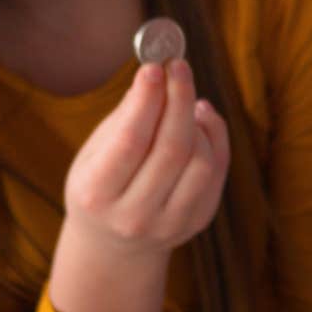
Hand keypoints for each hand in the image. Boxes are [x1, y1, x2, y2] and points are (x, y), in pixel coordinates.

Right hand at [47, 61, 229, 311]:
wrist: (113, 246)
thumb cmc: (101, 183)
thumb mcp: (94, 153)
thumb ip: (124, 118)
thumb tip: (155, 75)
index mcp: (96, 194)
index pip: (129, 141)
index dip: (146, 100)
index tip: (155, 66)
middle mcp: (133, 216)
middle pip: (172, 149)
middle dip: (179, 98)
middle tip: (179, 66)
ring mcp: (170, 224)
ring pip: (200, 160)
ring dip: (196, 119)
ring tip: (184, 99)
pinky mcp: (198, 221)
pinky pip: (217, 170)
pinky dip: (213, 135)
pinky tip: (199, 117)